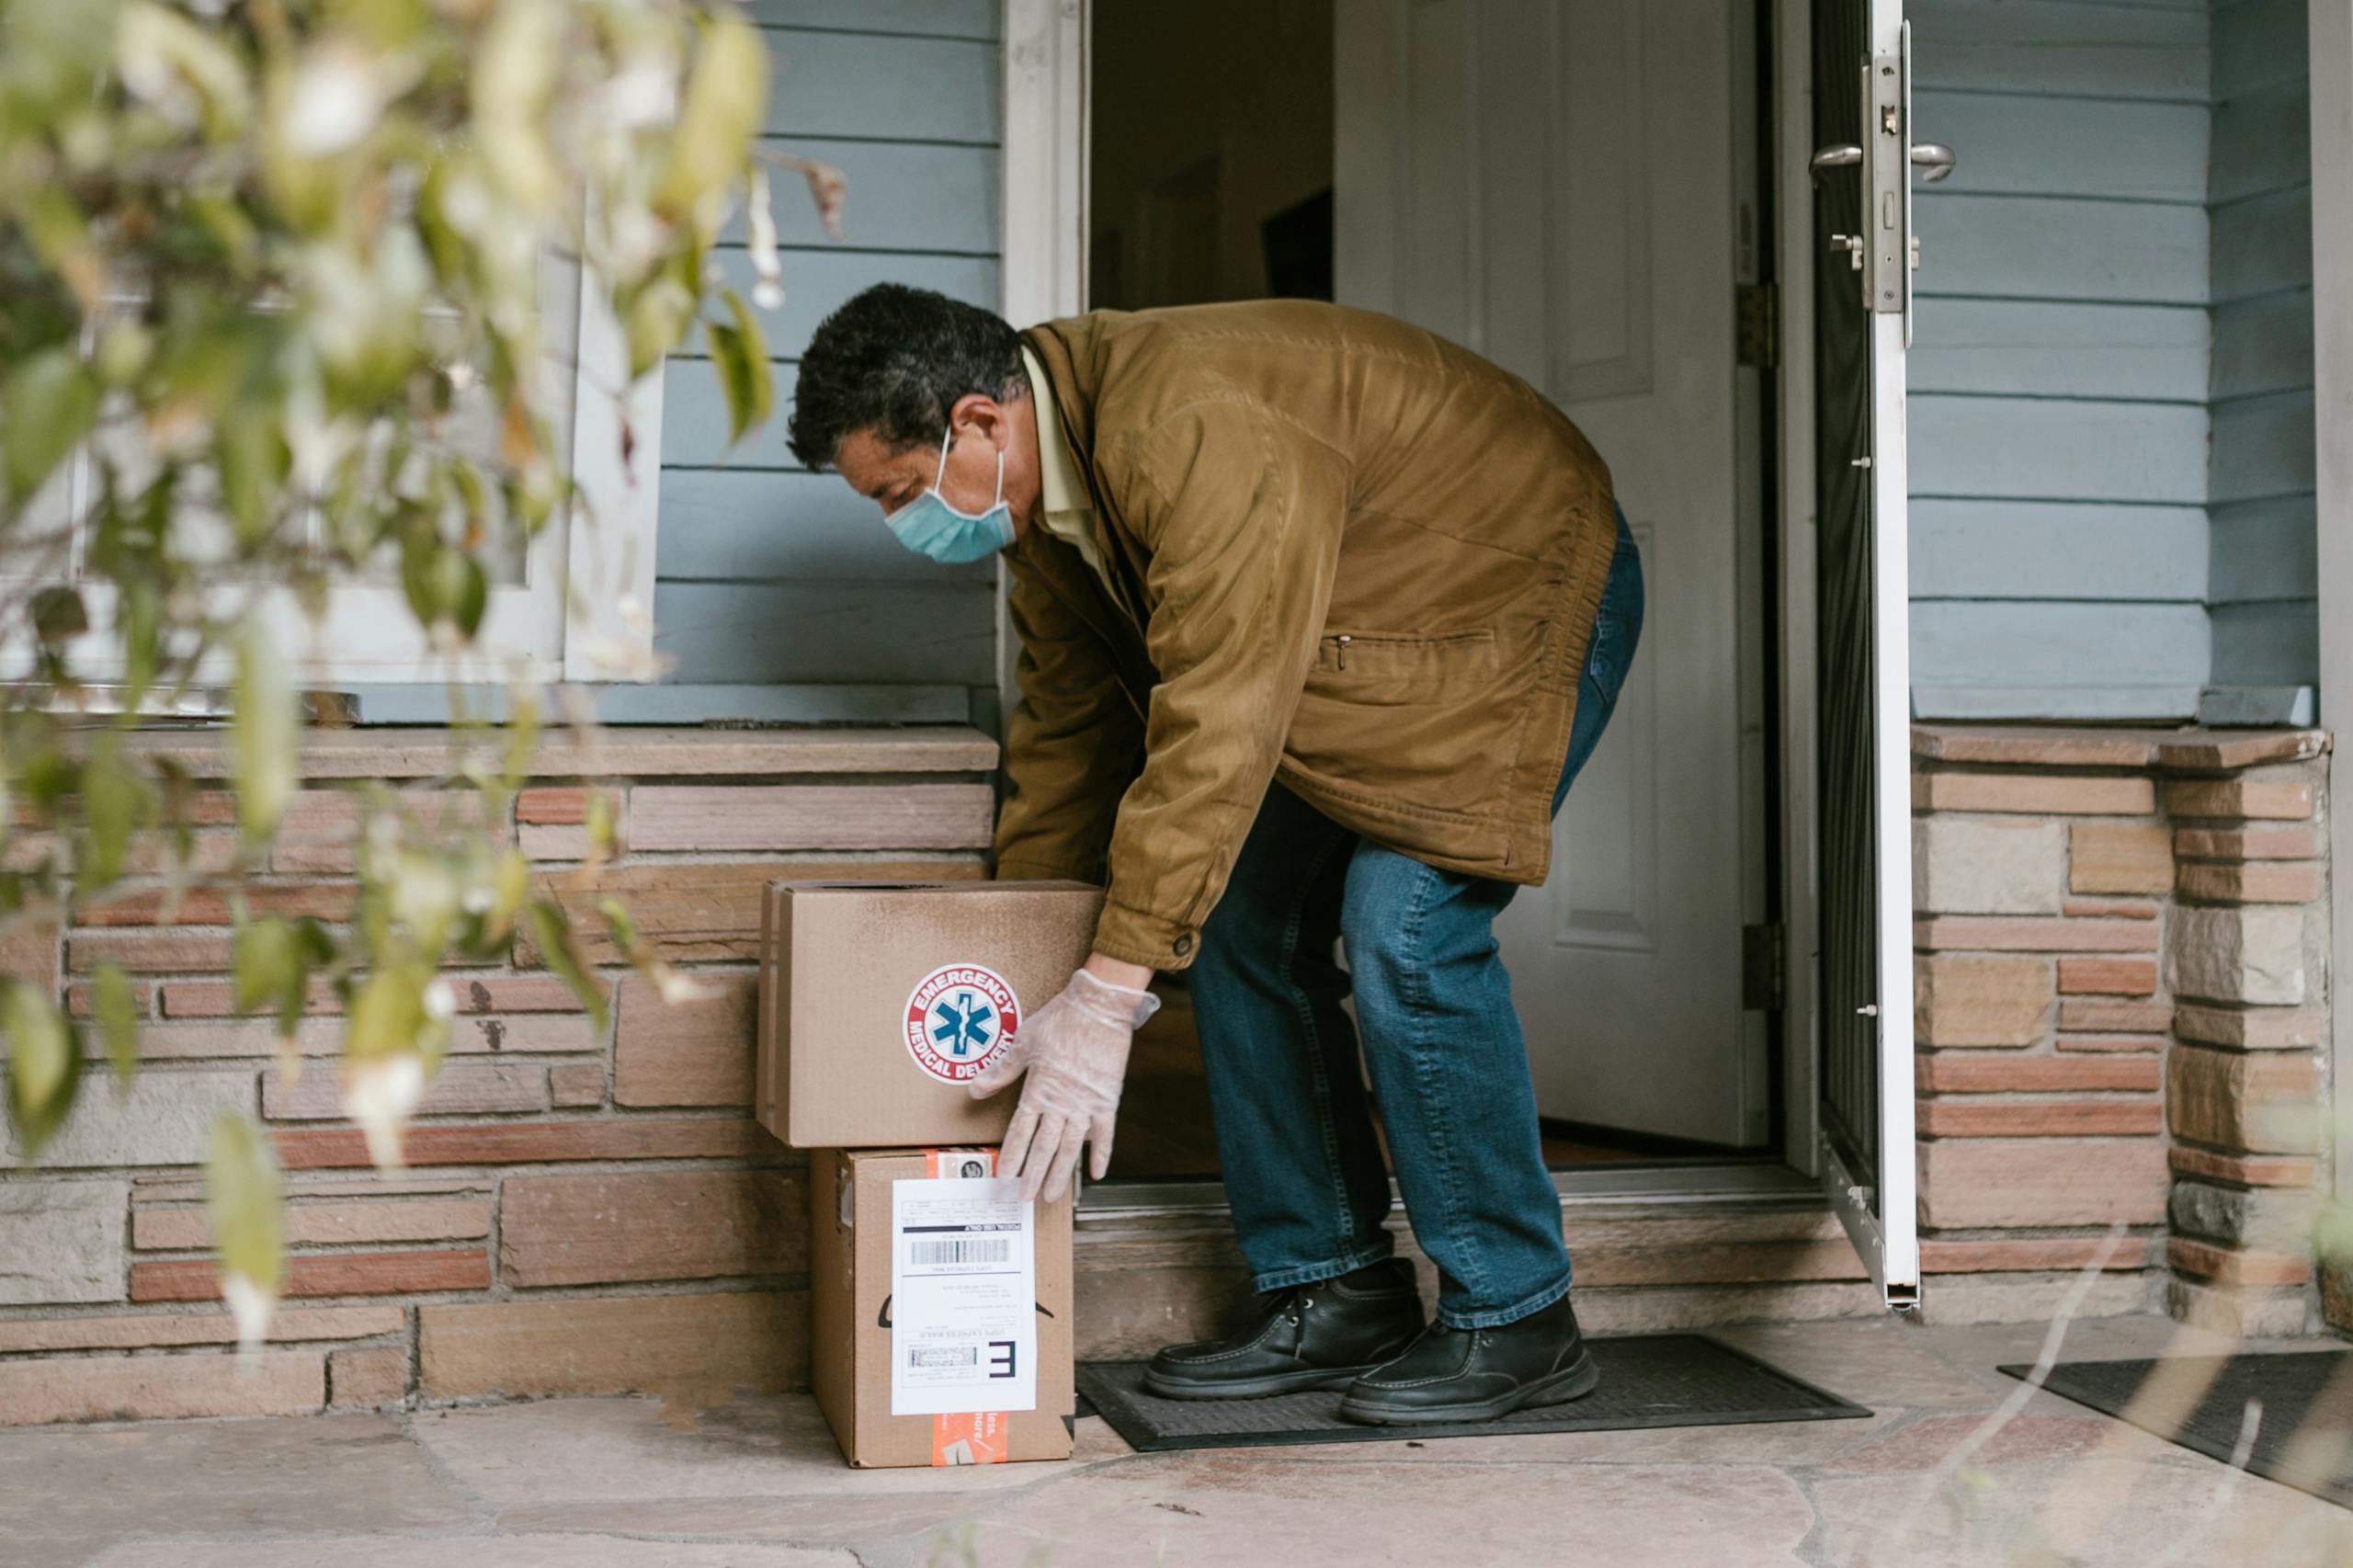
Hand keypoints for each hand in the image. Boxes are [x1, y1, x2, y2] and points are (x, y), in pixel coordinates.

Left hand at [968, 966, 1159, 1200]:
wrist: (1099, 1007)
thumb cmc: (1059, 1019)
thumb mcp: (1023, 1042)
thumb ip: (1001, 1071)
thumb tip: (974, 1089)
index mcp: (1038, 1088)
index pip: (1020, 1132)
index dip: (1012, 1157)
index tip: (1004, 1178)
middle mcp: (1062, 1102)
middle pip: (1044, 1146)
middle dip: (1032, 1174)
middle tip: (1024, 1199)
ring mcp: (1087, 1103)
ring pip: (1071, 1146)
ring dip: (1060, 1173)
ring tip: (1052, 1195)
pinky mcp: (1108, 1099)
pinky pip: (1105, 1133)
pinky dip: (1101, 1153)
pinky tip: (1096, 1173)